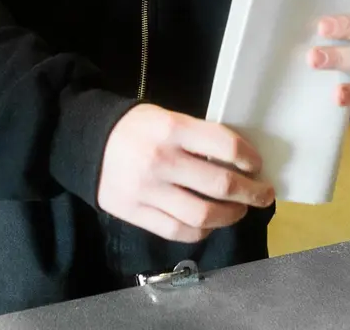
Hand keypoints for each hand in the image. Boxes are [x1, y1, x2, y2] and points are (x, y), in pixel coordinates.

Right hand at [97, 104, 275, 242]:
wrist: (85, 142)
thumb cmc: (134, 127)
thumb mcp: (166, 117)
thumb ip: (197, 136)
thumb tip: (238, 161)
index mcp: (171, 128)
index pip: (224, 145)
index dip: (249, 158)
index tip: (258, 165)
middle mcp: (161, 160)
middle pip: (220, 185)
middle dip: (251, 192)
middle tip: (264, 194)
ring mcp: (147, 191)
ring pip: (202, 215)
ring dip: (230, 216)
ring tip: (239, 211)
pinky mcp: (135, 213)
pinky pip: (178, 230)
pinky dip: (201, 230)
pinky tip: (210, 223)